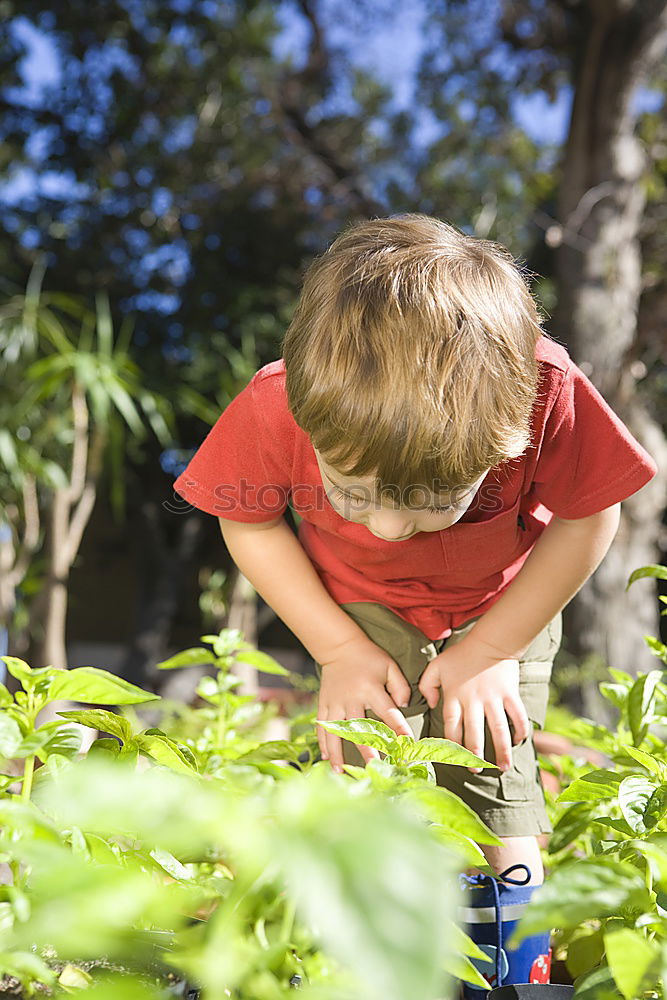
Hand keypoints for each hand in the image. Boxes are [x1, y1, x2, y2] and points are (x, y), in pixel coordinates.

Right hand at [317, 635, 413, 772]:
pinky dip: (323, 742)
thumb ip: (400, 686)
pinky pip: (322, 726)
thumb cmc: (369, 657)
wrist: (340, 647)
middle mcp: (351, 698)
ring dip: (338, 753)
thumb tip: (404, 706)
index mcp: (370, 689)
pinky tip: (326, 758)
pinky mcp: (324, 704)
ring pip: (336, 732)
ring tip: (341, 772)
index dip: (398, 728)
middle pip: (359, 728)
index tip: (406, 744)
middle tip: (373, 766)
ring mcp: (335, 702)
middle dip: (366, 748)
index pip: (387, 712)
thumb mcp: (389, 666)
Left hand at [417, 638, 529, 771]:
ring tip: (502, 768)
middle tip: (476, 770)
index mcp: (454, 697)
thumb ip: (426, 685)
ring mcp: (493, 698)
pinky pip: (518, 716)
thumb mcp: (436, 666)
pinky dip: (520, 730)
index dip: (452, 746)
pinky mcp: (510, 694)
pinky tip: (519, 742)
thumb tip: (429, 704)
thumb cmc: (461, 654)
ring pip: (498, 730)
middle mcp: (474, 701)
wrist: (490, 640)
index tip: (453, 759)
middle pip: (474, 734)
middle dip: (475, 756)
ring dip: (501, 750)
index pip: (452, 727)